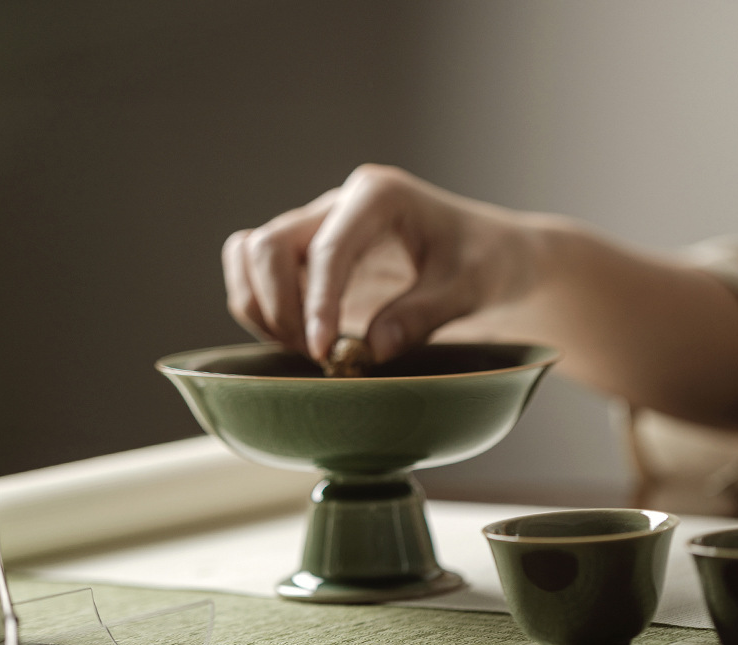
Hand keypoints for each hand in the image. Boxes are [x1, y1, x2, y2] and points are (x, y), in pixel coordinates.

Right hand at [222, 164, 535, 362]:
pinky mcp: (310, 259)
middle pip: (267, 245)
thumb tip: (371, 350)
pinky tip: (301, 340)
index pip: (327, 248)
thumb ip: (423, 315)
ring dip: (260, 308)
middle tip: (316, 354)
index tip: (323, 352)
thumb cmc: (486, 261)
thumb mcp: (470, 287)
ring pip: (248, 255)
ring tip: (303, 348)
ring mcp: (319, 229)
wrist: (489, 257)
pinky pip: (256, 275)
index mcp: (378, 197)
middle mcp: (338, 205)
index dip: (316, 304)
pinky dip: (261, 310)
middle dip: (278, 307)